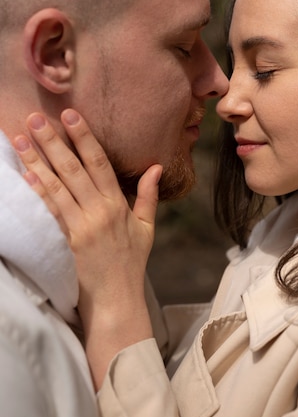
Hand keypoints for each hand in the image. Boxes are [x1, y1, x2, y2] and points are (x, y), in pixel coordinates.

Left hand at [14, 109, 161, 387]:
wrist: (117, 300)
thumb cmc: (131, 263)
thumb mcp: (147, 228)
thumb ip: (149, 196)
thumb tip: (156, 167)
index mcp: (118, 204)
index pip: (99, 163)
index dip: (84, 138)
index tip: (70, 115)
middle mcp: (98, 211)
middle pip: (73, 170)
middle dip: (53, 142)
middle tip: (35, 118)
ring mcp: (81, 227)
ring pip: (56, 187)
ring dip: (37, 161)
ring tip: (21, 138)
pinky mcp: (66, 242)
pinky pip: (50, 212)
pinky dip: (37, 192)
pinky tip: (26, 175)